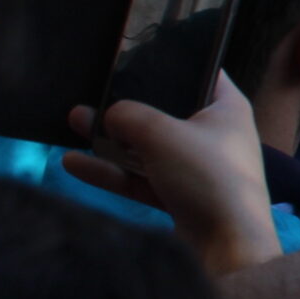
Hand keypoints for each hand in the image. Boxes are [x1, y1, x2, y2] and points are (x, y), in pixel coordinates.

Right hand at [62, 74, 284, 274]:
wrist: (227, 245)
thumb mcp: (162, 134)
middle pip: (166, 112)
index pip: (202, 72)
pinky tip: (73, 163)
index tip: (139, 54)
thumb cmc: (208, 176)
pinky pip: (142, 178)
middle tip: (91, 95)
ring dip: (112, 139)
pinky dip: (112, 172)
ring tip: (72, 122)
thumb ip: (130, 116)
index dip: (174, 61)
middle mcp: (215, 134)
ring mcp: (197, 167)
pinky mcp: (181, 196)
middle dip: (128, 107)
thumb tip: (109, 113)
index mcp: (227, 107)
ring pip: (149, 147)